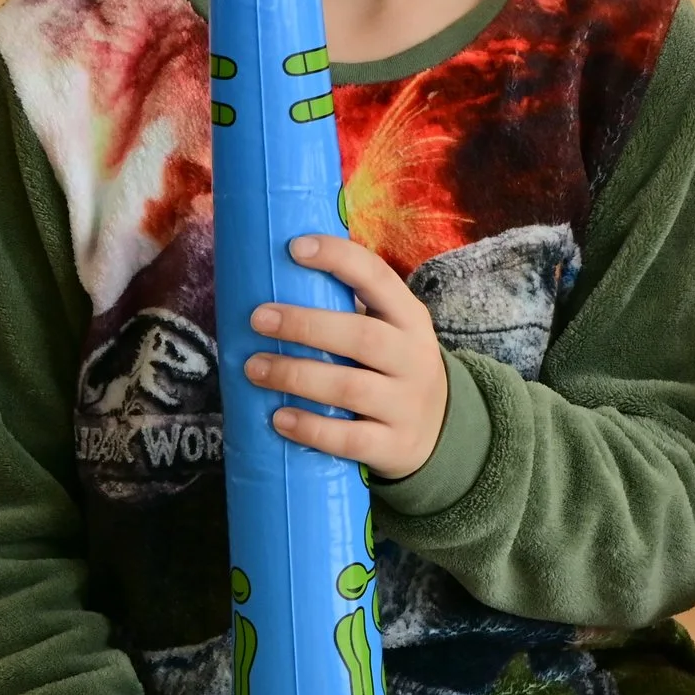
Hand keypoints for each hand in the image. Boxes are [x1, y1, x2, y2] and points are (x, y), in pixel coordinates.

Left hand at [248, 235, 447, 480]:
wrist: (441, 430)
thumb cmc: (394, 368)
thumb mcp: (391, 332)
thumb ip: (350, 310)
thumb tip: (274, 280)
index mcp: (410, 319)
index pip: (379, 278)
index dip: (338, 260)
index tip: (294, 248)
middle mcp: (414, 358)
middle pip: (361, 336)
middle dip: (305, 326)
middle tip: (258, 318)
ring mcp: (407, 404)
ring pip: (350, 388)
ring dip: (296, 376)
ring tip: (254, 368)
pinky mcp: (394, 446)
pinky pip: (350, 439)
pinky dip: (311, 428)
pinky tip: (279, 418)